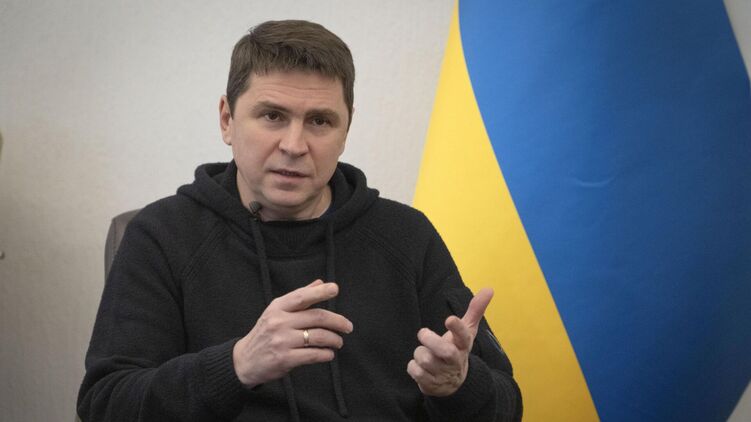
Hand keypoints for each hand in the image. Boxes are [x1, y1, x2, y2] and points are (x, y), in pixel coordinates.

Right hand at [233, 279, 353, 387]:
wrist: (244, 360)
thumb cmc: (265, 333)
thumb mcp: (276, 311)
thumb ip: (299, 297)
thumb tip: (320, 282)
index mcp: (277, 307)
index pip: (302, 296)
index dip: (320, 292)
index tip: (335, 289)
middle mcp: (279, 322)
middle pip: (317, 317)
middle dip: (338, 321)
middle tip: (348, 327)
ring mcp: (282, 341)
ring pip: (318, 336)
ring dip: (334, 339)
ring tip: (338, 342)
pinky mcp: (285, 359)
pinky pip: (313, 354)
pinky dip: (326, 354)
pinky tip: (329, 354)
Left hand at [407, 288, 493, 396]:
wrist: (454, 383)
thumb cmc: (457, 349)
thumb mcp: (467, 331)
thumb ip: (475, 310)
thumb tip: (489, 289)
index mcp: (463, 345)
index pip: (464, 335)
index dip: (457, 327)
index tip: (449, 319)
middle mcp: (455, 360)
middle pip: (444, 351)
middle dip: (430, 340)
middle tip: (423, 333)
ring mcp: (444, 374)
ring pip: (425, 359)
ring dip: (419, 353)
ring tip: (425, 354)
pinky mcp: (431, 384)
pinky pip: (415, 371)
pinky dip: (413, 367)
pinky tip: (420, 367)